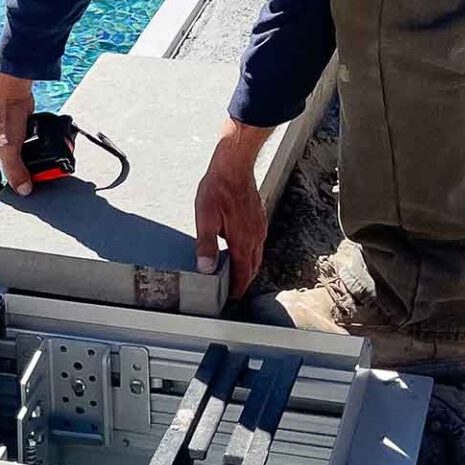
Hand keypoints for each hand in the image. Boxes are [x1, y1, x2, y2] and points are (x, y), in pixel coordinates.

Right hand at [0, 71, 35, 200]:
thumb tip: (23, 190)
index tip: (6, 211)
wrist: (11, 88)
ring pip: (11, 163)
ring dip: (22, 170)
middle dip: (13, 185)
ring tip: (35, 178)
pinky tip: (38, 158)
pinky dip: (27, 157)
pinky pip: (19, 151)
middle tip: (27, 193)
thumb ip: (15, 171)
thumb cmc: (3, 115)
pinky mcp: (11, 132)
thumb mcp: (8, 148)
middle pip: (0, 175)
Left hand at [194, 120, 272, 293]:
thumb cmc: (218, 189)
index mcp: (242, 240)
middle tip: (234, 291)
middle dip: (243, 282)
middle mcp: (255, 237)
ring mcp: (259, 227)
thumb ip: (206, 245)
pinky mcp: (259, 218)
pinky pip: (258, 243)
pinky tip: (242, 250)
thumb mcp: (205, 218)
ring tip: (237, 275)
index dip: (237, 288)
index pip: (242, 273)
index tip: (231, 298)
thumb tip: (207, 268)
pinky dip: (251, 254)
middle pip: (252, 267)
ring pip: (257, 255)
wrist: (235, 166)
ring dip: (248, 268)